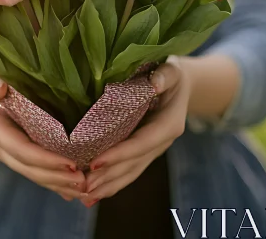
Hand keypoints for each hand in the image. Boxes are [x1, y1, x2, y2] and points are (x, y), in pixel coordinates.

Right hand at [0, 72, 86, 200]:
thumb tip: (0, 88)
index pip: (22, 150)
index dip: (46, 160)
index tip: (72, 164)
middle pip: (29, 169)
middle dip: (57, 178)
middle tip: (85, 182)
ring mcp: (8, 156)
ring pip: (34, 176)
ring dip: (59, 185)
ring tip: (86, 189)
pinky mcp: (19, 159)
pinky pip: (37, 175)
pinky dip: (56, 185)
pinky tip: (74, 193)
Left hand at [80, 58, 189, 206]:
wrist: (182, 85)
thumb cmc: (172, 73)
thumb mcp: (172, 69)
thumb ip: (166, 75)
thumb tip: (156, 83)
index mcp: (169, 124)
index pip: (142, 143)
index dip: (120, 154)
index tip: (95, 162)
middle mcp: (162, 142)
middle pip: (134, 164)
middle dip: (108, 176)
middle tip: (82, 185)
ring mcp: (153, 150)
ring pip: (131, 173)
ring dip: (108, 185)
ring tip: (84, 195)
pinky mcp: (144, 153)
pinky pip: (129, 171)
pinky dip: (112, 183)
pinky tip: (93, 194)